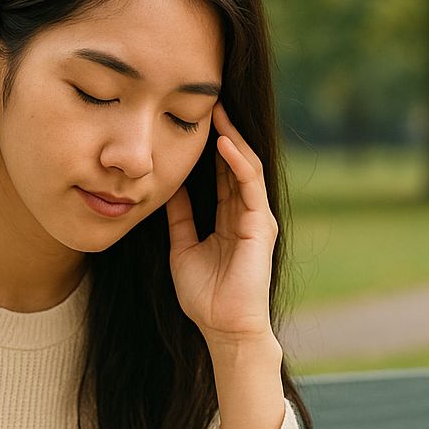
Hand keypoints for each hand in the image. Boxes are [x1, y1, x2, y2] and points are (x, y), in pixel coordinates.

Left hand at [165, 100, 278, 345]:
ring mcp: (256, 217)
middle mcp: (246, 213)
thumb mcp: (182, 248)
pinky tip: (223, 142)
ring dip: (232, 137)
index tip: (190, 121)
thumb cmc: (204, 297)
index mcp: (229, 219)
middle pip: (235, 163)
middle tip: (205, 101)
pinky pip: (250, 184)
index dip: (208, 147)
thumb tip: (168, 188)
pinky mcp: (260, 224)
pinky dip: (238, 161)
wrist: (223, 327)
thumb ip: (179, 218)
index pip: (221, 173)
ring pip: (246, 166)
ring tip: (216, 110)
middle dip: (222, 132)